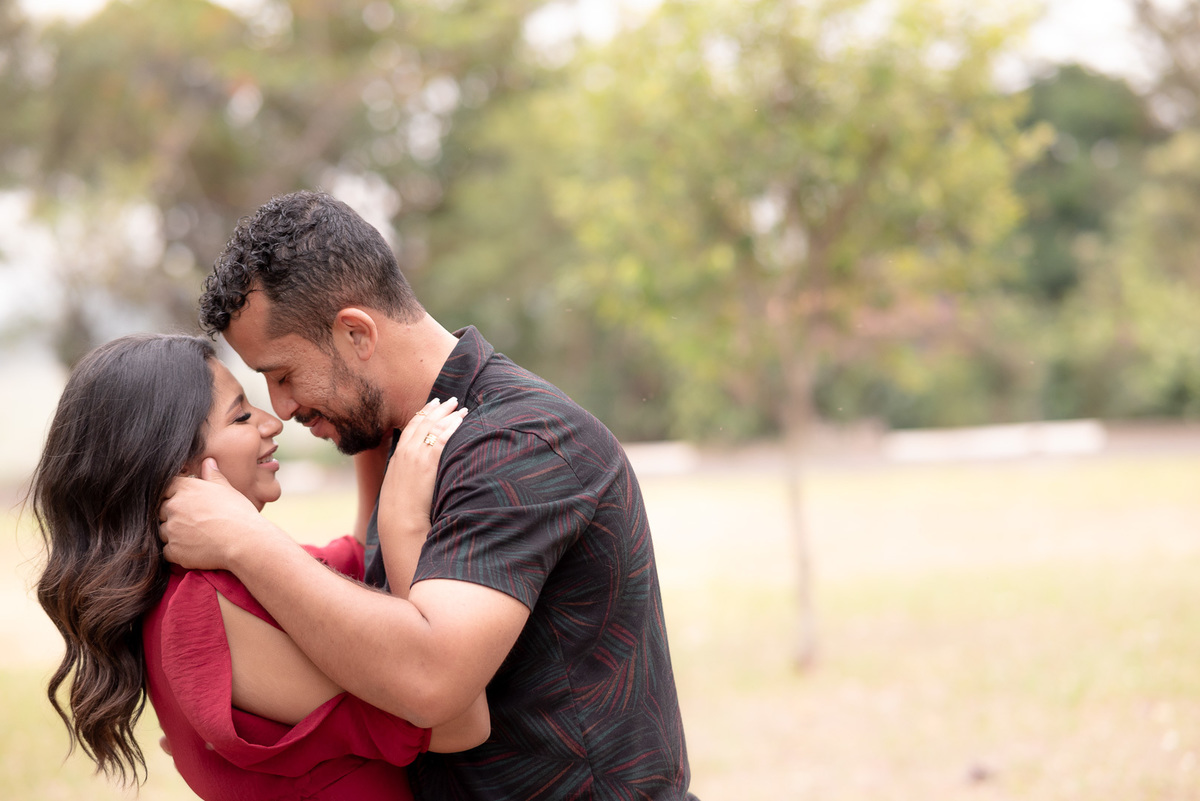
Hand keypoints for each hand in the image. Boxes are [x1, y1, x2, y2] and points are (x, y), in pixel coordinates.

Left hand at [159, 458, 274, 569]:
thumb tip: (208, 461)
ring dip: (174, 534)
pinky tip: (195, 549)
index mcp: (185, 488)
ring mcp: (171, 529)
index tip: (188, 504)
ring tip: (196, 537)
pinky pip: (167, 550)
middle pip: (162, 510)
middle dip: (174, 515)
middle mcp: (173, 506)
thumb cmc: (238, 513)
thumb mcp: (227, 489)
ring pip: (163, 531)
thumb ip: (213, 475)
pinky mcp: (173, 550)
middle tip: (195, 522)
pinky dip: (178, 551)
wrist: (244, 541)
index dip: (175, 496)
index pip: (166, 488)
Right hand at [383, 397, 467, 528]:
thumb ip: (406, 472)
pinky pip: (442, 438)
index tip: (433, 404)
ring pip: (434, 427)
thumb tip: (415, 471)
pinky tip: (461, 420)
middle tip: (451, 399)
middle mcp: (406, 451)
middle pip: (424, 421)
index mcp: (398, 454)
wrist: (399, 519)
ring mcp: (416, 455)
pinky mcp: (428, 462)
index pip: (411, 426)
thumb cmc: (401, 509)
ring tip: (461, 408)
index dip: (423, 413)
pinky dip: (452, 427)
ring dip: (449, 415)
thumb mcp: (398, 484)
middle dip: (439, 408)